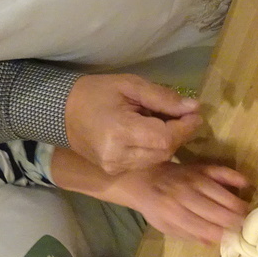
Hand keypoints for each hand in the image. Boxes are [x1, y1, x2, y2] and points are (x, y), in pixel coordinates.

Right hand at [64, 74, 201, 173]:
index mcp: (119, 131)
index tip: (194, 113)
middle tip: (182, 115)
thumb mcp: (131, 85)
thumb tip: (193, 108)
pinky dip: (154, 149)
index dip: (185, 127)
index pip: (164, 137)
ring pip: (158, 159)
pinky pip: (146, 162)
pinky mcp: (114, 170)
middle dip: (178, 134)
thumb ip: (163, 98)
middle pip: (164, 151)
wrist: (63, 112)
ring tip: (163, 123)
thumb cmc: (96, 92)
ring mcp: (115, 166)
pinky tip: (149, 135)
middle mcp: (118, 155)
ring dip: (168, 143)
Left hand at [109, 161, 248, 244]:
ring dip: (237, 204)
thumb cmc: (156, 207)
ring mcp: (194, 180)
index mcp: (175, 214)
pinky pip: (220, 171)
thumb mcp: (166, 227)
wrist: (144, 178)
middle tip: (247, 227)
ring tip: (248, 213)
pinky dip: (234, 176)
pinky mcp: (200, 168)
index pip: (203, 227)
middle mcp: (186, 196)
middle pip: (216, 211)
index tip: (234, 239)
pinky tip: (246, 184)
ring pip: (221, 193)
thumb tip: (214, 242)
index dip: (221, 234)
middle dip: (234, 221)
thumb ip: (188, 234)